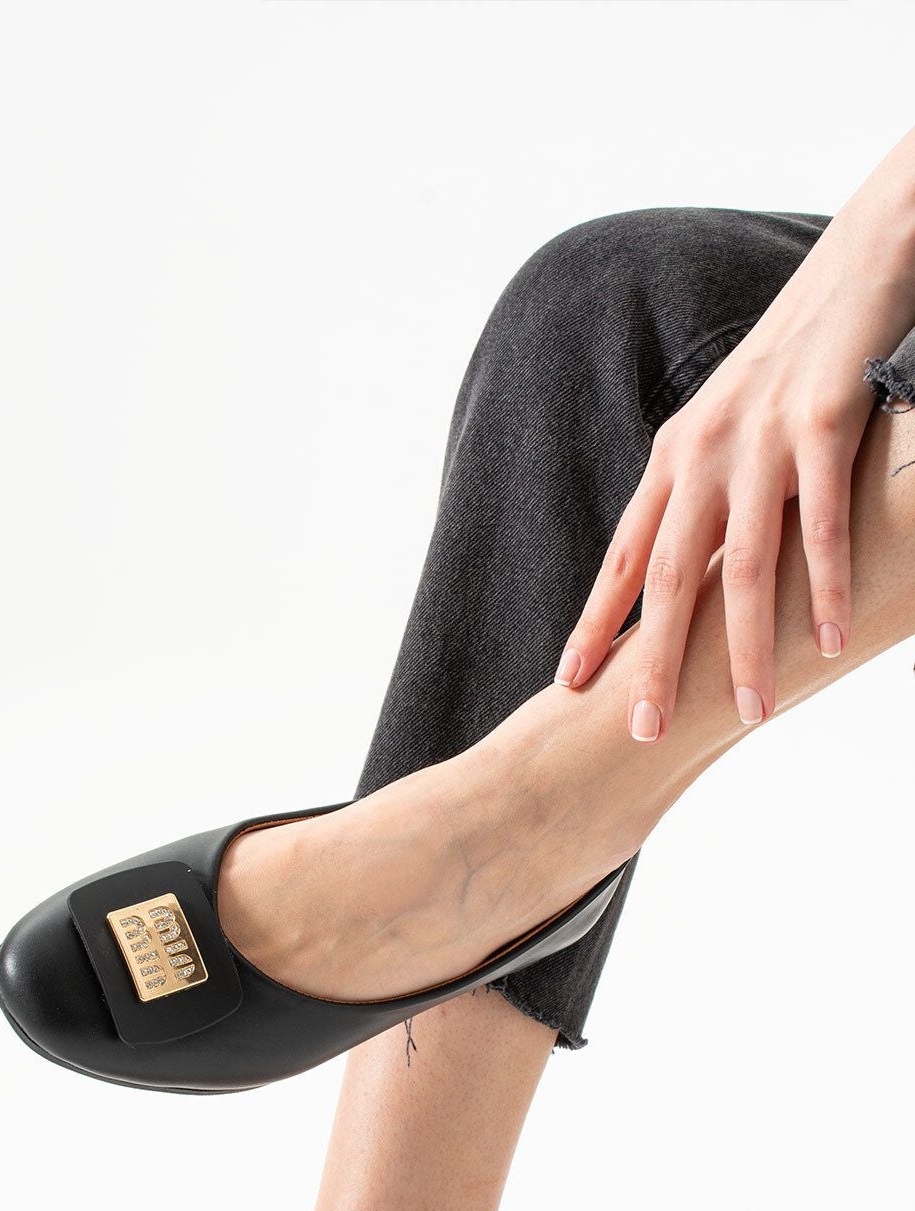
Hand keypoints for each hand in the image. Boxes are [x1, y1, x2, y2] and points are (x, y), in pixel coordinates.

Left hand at [554, 136, 914, 739]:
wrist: (858, 262)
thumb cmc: (797, 361)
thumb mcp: (734, 428)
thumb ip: (708, 494)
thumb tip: (696, 569)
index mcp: (674, 457)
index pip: (623, 559)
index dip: (595, 623)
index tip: (569, 684)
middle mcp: (702, 452)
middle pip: (667, 576)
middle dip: (654, 659)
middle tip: (643, 730)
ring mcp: (759, 438)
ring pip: (742, 563)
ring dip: (745, 645)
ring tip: (753, 712)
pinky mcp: (821, 422)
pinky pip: (818, 521)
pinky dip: (823, 584)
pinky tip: (826, 639)